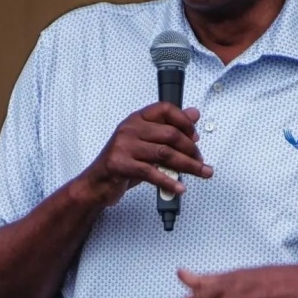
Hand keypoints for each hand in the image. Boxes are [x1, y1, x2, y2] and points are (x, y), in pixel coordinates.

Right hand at [78, 103, 212, 206]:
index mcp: (137, 119)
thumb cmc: (123, 162)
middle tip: (200, 160)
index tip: (195, 136)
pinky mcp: (120, 164)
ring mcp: (124, 146)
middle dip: (191, 149)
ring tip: (201, 172)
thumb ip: (169, 129)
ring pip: (165, 153)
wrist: (96, 183)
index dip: (184, 121)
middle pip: (170, 134)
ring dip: (188, 165)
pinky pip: (152, 173)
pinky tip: (179, 187)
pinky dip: (169, 181)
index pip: (166, 109)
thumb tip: (194, 114)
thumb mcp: (147, 143)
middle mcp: (130, 129)